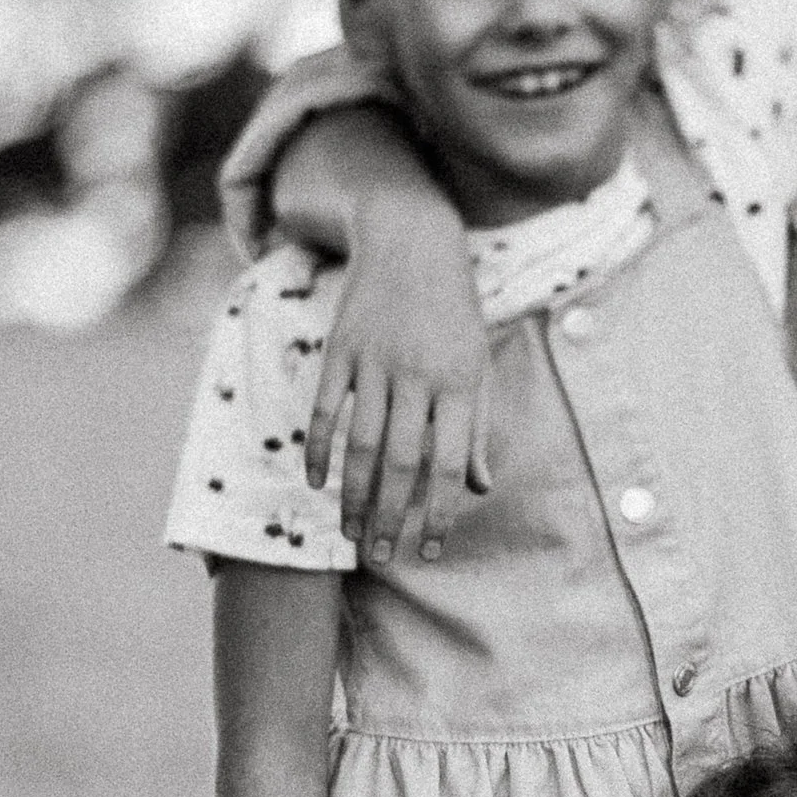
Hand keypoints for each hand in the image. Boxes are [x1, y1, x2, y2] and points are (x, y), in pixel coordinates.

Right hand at [301, 168, 492, 569]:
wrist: (412, 242)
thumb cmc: (453, 315)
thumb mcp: (476, 367)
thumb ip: (477, 429)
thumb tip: (479, 489)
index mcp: (460, 385)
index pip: (450, 466)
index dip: (439, 514)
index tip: (429, 551)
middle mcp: (418, 375)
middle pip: (401, 462)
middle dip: (389, 516)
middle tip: (379, 555)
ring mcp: (375, 361)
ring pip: (360, 442)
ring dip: (352, 494)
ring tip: (348, 532)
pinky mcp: (340, 348)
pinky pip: (325, 409)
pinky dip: (319, 449)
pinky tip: (316, 483)